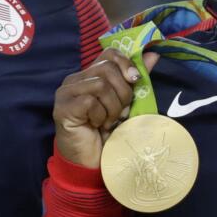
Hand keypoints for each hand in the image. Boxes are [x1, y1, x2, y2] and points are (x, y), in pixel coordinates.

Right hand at [53, 48, 159, 168]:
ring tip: (108, 121)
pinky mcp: (63, 107)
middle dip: (122, 92)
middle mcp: (75, 79)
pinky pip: (90, 102)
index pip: (109, 54)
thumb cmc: (107, 132)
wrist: (90, 162)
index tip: (135, 80)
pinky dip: (100, 116)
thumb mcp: (125, 103)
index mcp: (89, 75)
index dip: (125, 64)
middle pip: (107, 69)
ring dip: (112, 108)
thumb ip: (135, 79)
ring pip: (101, 85)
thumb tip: (153, 55)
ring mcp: (66, 93)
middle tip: (120, 112)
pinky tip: (97, 126)